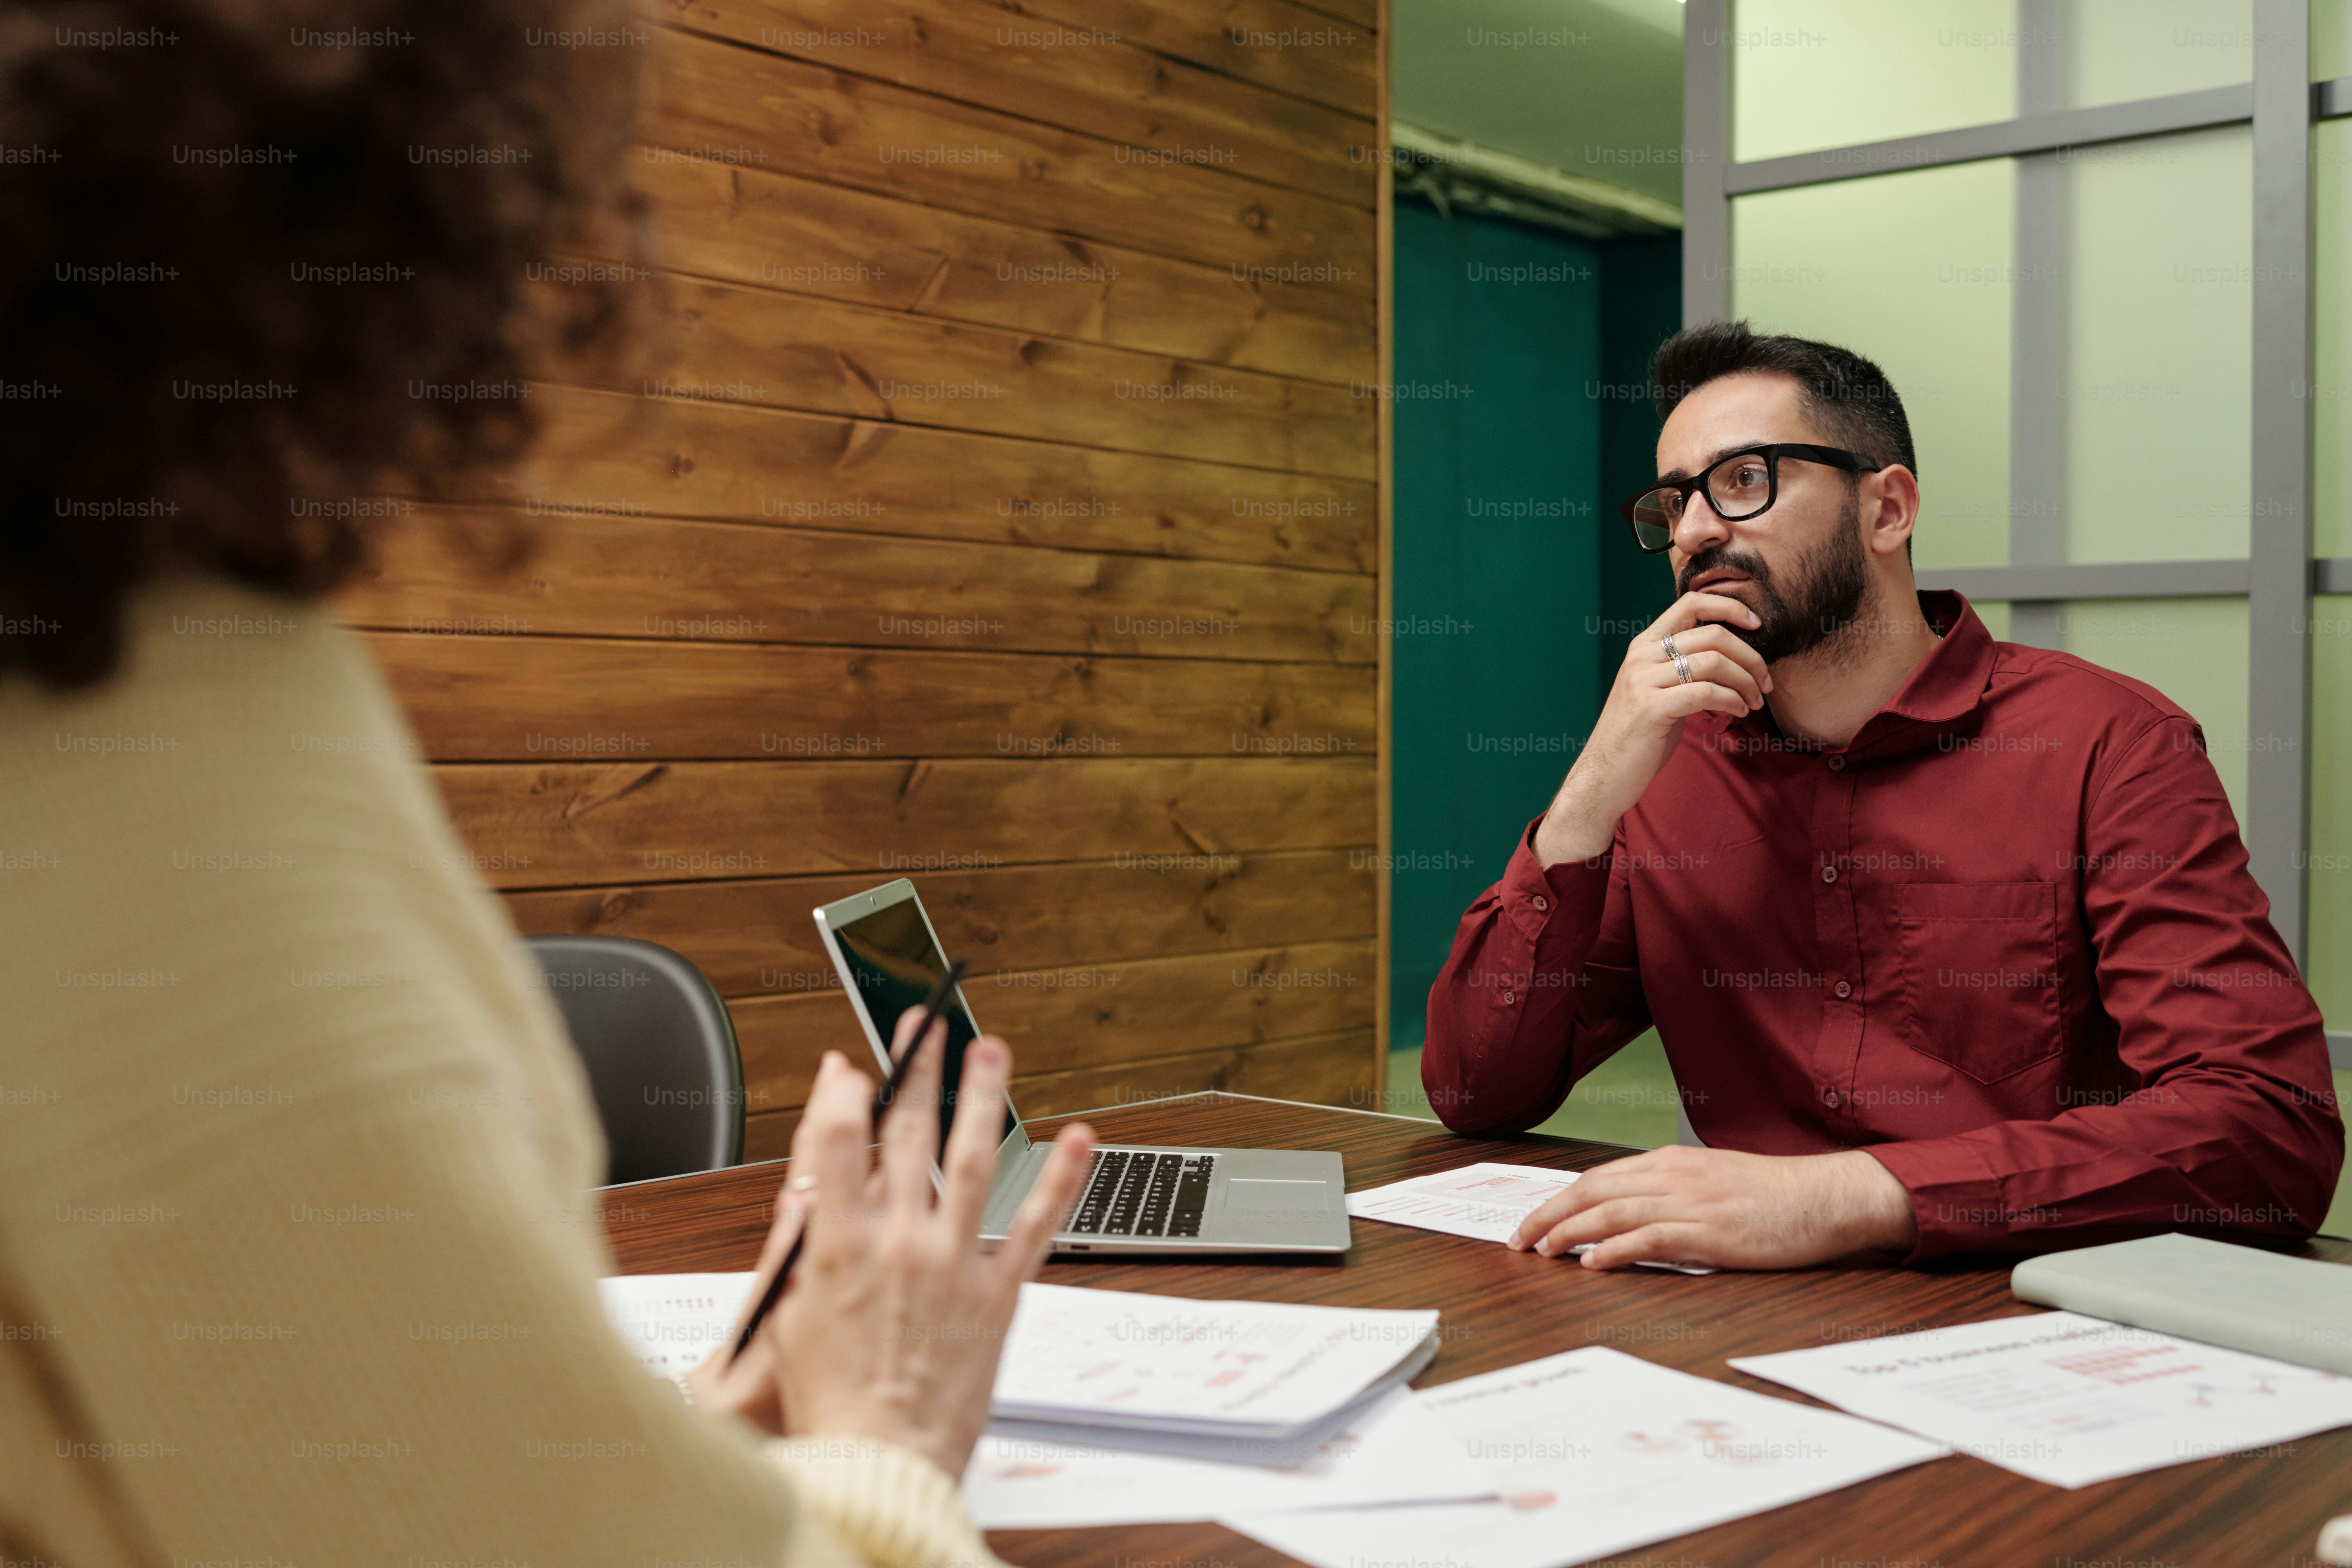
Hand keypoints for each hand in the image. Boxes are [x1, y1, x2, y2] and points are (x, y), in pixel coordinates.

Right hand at [744, 1011, 1092, 1477]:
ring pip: (972, 1159)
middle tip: (923, 1024)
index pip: (838, 1142)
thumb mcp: (789, 1312)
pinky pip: (1035, 1225)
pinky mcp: (997, 1294)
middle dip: (914, 1070)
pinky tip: (1078, 1137)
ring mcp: (953, 1263)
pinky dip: (1060, 1178)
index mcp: (839, 1247)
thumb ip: (800, 1243)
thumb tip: (808, 1184)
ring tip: (990, 1047)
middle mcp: (899, 1243)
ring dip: (982, 1096)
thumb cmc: (830, 1401)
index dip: (843, 1093)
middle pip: (906, 1133)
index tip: (850, 1064)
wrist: (879, 1460)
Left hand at [1505, 1145, 1915, 1269]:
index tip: (1532, 1219)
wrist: (1824, 1197)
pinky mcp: (1710, 1234)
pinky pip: (1650, 1239)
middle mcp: (1673, 1175)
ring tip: (1542, 1252)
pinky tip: (1592, 1263)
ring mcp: (1690, 1203)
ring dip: (1570, 1233)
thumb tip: (1629, 1209)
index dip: (1559, 1199)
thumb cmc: (1771, 1194)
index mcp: (1670, 1161)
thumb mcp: (1710, 1178)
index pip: (1598, 1177)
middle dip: (1549, 1215)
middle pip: (1592, 1191)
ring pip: (1612, 1213)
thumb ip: (1669, 1189)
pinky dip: (1615, 1250)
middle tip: (1518, 1240)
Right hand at [1533, 591, 1771, 865]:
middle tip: (1766, 681)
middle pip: (1712, 634)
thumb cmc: (1639, 736)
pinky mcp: (1651, 707)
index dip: (1730, 606)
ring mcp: (1644, 680)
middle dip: (1750, 656)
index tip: (1757, 624)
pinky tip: (1739, 712)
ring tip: (1755, 701)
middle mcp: (1642, 656)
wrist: (1603, 775)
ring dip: (1745, 681)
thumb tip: (1729, 657)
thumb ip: (1681, 668)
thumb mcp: (1657, 691)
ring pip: (1714, 662)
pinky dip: (1732, 700)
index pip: (1690, 603)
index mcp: (1644, 645)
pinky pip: (1706, 692)